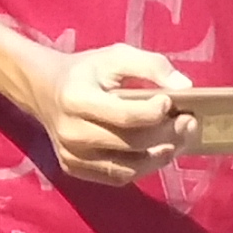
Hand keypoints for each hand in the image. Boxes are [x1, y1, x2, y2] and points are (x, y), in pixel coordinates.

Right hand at [21, 41, 187, 185]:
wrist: (43, 88)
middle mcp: (70, 132)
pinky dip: (142, 167)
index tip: (173, 102)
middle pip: (132, 144)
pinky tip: (153, 151)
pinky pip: (118, 176)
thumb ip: (151, 65)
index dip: (156, 113)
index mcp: (77, 99)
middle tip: (188, 123)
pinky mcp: (73, 168)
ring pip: (129, 168)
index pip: (126, 116)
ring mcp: (70, 155)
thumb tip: (185, 86)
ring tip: (176, 140)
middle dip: (168, 135)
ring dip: (160, 156)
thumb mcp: (115, 56)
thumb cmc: (85, 71)